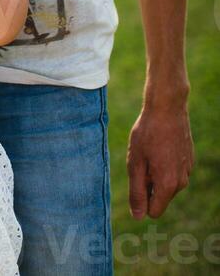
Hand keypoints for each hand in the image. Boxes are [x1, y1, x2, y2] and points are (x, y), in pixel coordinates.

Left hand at [127, 101, 193, 218]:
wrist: (167, 108)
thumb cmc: (147, 133)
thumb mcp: (135, 163)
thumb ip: (137, 192)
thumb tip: (137, 217)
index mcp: (168, 185)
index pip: (153, 212)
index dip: (141, 199)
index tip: (136, 178)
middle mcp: (182, 182)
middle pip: (160, 197)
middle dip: (148, 183)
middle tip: (142, 159)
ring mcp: (188, 170)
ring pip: (167, 183)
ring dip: (156, 172)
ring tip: (151, 150)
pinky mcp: (190, 160)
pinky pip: (173, 170)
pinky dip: (165, 162)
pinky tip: (161, 144)